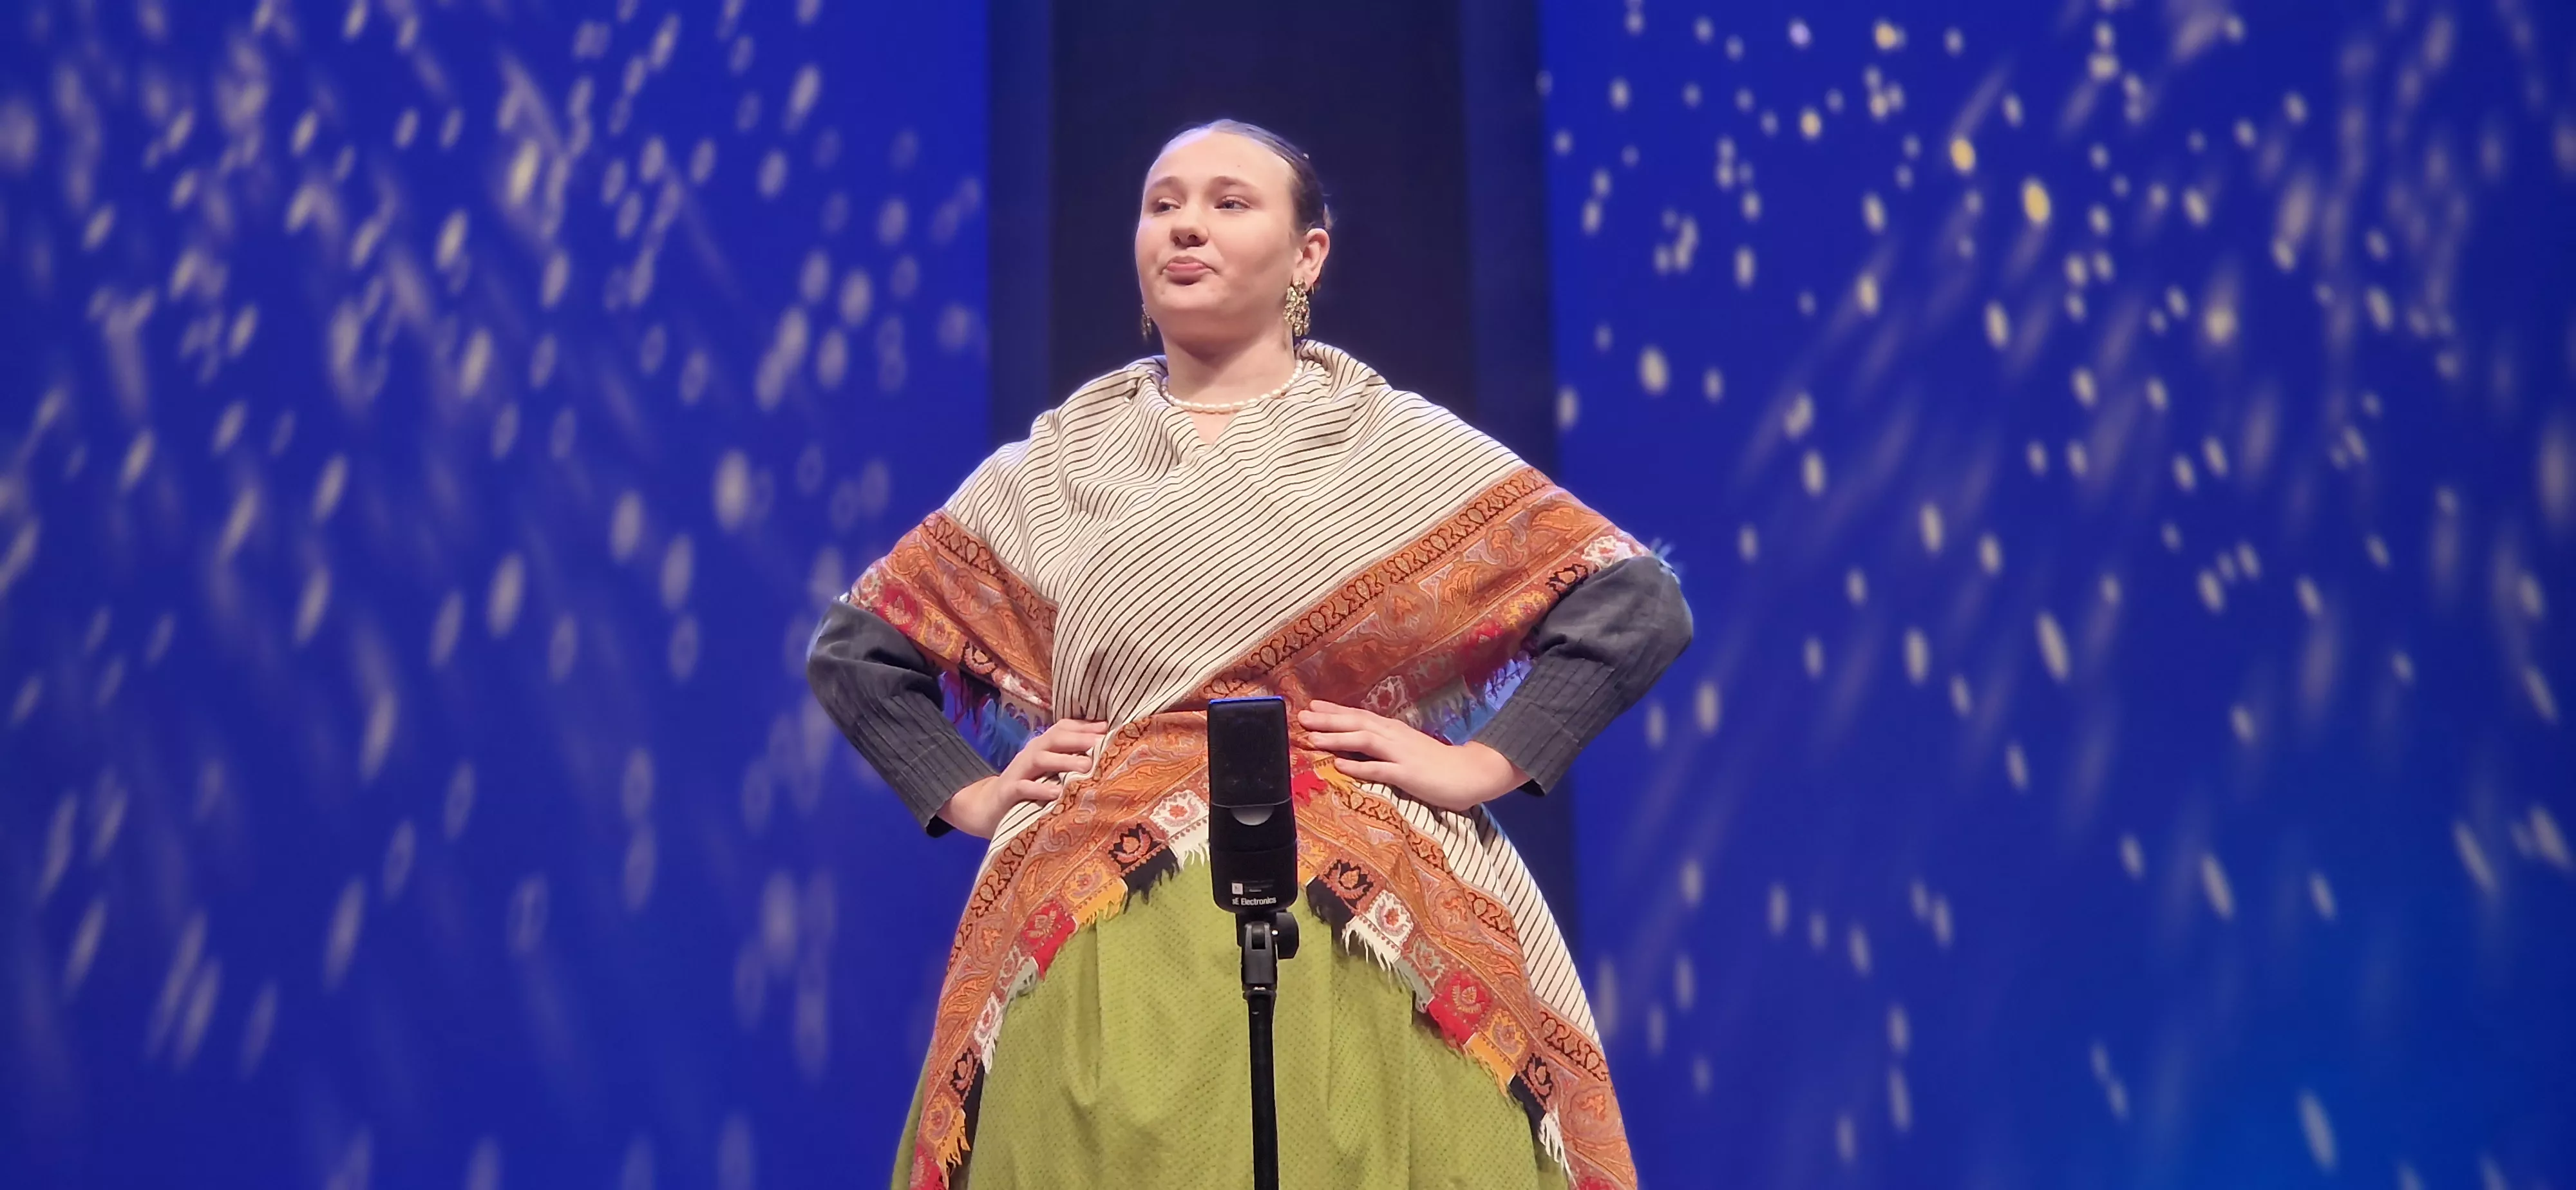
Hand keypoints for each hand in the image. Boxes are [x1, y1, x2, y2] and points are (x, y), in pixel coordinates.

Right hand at [937, 718, 1109, 837]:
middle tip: (1101, 743)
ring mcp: (1018, 772)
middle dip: (1078, 739)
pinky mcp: (1008, 792)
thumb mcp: (1048, 770)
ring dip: (1063, 760)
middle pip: (1054, 739)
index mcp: (1042, 747)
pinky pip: (1024, 788)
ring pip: (1040, 759)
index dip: (1084, 726)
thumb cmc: (1028, 787)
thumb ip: (1068, 758)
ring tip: (1085, 765)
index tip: (1107, 728)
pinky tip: (1056, 793)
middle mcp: (1031, 754)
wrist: (987, 806)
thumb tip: (1101, 748)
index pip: (1062, 728)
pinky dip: (1040, 789)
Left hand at [1297, 699, 1529, 812]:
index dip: (1334, 711)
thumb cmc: (1438, 763)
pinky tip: (1340, 766)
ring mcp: (1401, 754)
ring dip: (1337, 738)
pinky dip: (1358, 767)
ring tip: (1313, 739)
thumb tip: (1358, 745)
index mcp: (1393, 730)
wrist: (1471, 772)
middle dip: (1327, 720)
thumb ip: (1385, 746)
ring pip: (1364, 741)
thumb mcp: (1407, 748)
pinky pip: (1380, 770)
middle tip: (1301, 716)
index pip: (1359, 716)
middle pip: (1356, 723)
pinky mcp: (1408, 774)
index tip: (1311, 705)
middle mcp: (1394, 737)